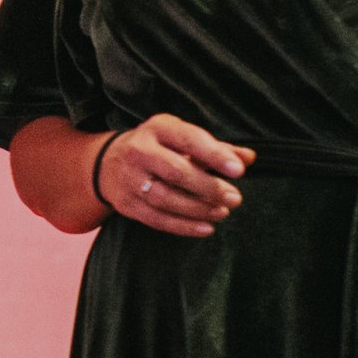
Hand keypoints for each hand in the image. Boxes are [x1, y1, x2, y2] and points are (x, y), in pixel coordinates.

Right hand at [100, 114, 252, 237]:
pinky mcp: (126, 203)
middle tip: (235, 198)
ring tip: (223, 212)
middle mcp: (139, 150)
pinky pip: (156, 219)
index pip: (188, 140)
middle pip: (176, 172)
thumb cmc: (158, 148)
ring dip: (198, 209)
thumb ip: (216, 148)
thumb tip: (250, 158)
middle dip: (209, 187)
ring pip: (166, 198)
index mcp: (157, 128)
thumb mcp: (182, 139)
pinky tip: (206, 228)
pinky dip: (183, 226)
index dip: (214, 155)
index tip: (238, 170)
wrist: (108, 163)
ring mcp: (129, 178)